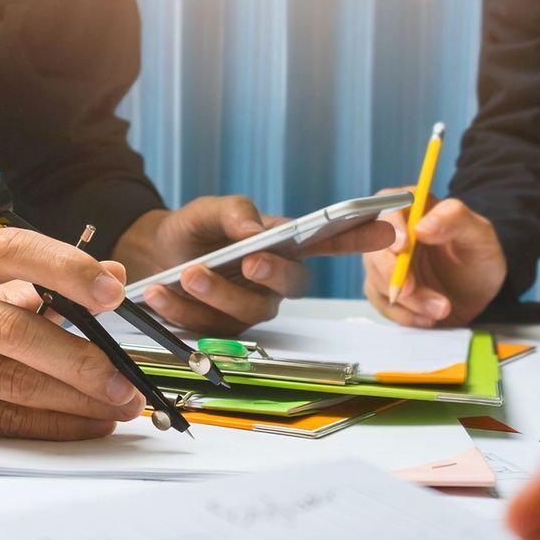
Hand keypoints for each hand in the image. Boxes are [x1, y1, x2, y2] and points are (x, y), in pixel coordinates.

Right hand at [0, 228, 144, 442]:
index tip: (112, 292)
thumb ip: (47, 278)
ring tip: (117, 403)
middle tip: (124, 375)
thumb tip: (114, 273)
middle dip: (81, 357)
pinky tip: (86, 422)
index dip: (67, 269)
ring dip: (75, 399)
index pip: (12, 250)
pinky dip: (52, 424)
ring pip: (10, 382)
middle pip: (13, 330)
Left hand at [116, 196, 391, 334]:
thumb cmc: (194, 230)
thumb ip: (233, 211)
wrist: (152, 256)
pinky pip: (206, 324)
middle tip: (248, 259)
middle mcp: (275, 282)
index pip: (330, 243)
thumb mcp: (209, 210)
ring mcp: (250, 309)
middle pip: (293, 285)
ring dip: (216, 292)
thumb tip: (253, 227)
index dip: (360, 238)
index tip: (387, 230)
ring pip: (246, 310)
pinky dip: (180, 307)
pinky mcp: (220, 330)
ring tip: (187, 272)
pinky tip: (159, 291)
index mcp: (285, 247)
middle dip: (272, 273)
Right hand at [361, 195, 506, 327]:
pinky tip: (428, 317)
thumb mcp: (479, 234)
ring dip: (407, 299)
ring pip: (377, 278)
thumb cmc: (478, 256)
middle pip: (373, 246)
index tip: (401, 247)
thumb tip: (422, 226)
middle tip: (411, 289)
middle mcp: (393, 232)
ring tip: (440, 308)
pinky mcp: (385, 288)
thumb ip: (455, 220)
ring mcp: (386, 262)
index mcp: (413, 207)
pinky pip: (382, 302)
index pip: (388, 206)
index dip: (389, 226)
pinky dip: (404, 314)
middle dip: (390, 271)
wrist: (477, 293)